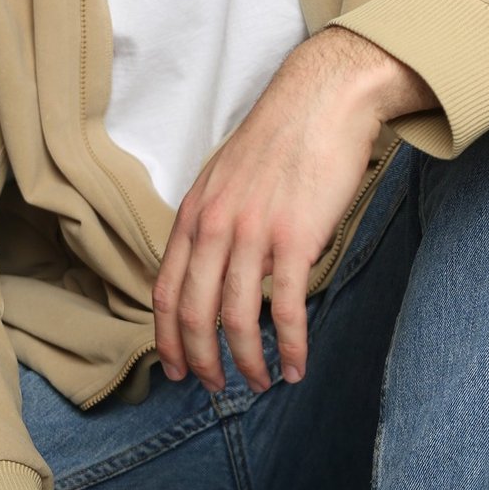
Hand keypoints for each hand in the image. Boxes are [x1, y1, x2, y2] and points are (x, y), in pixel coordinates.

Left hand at [152, 27, 435, 393]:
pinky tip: (295, 366)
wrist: (322, 100)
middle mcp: (215, 225)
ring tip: (260, 383)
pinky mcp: (295, 238)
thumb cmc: (279, 137)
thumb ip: (212, 219)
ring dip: (247, 362)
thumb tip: (211, 267)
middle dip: (202, 362)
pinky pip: (286, 309)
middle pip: (195, 314)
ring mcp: (253, 233)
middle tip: (216, 389)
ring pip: (237, 319)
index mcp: (194, 211)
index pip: (166, 290)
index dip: (167, 338)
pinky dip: (290, 346)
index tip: (175, 369)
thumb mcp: (225, 175)